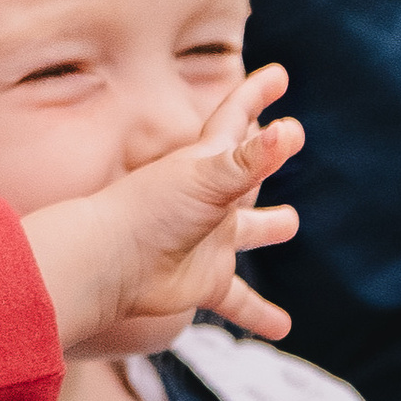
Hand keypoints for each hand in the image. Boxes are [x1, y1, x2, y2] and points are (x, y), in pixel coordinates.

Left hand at [21, 67, 302, 359]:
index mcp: (206, 164)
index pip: (236, 118)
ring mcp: (209, 240)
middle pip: (244, 170)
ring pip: (247, 232)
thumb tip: (291, 131)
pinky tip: (283, 327)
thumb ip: (251, 159)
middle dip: (263, 156)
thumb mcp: (206, 178)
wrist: (109, 264)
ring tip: (288, 223)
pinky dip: (261, 313)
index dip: (255, 94)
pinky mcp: (205, 281)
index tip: (277, 72)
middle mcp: (210, 200)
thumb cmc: (150, 211)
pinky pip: (239, 301)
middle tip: (286, 137)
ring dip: (267, 227)